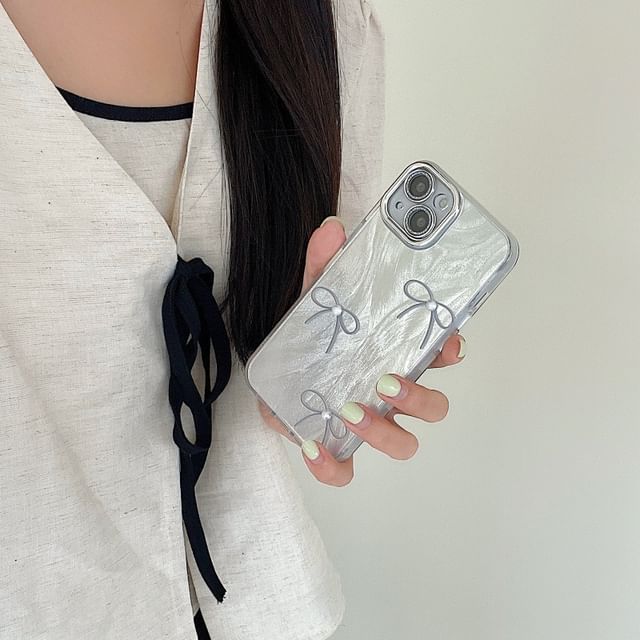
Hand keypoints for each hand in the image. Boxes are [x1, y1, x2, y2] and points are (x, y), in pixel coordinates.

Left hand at [259, 216, 466, 485]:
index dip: (451, 351)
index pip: (439, 355)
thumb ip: (324, 264)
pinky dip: (334, 466)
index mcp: (396, 353)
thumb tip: (330, 229)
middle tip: (388, 379)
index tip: (448, 343)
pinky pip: (345, 469)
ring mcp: (366, 421)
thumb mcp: (317, 295)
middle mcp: (390, 392)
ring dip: (383, 431)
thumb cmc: (312, 333)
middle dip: (419, 399)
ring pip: (401, 442)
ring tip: (352, 410)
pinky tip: (316, 446)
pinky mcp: (333, 444)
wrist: (277, 365)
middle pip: (432, 408)